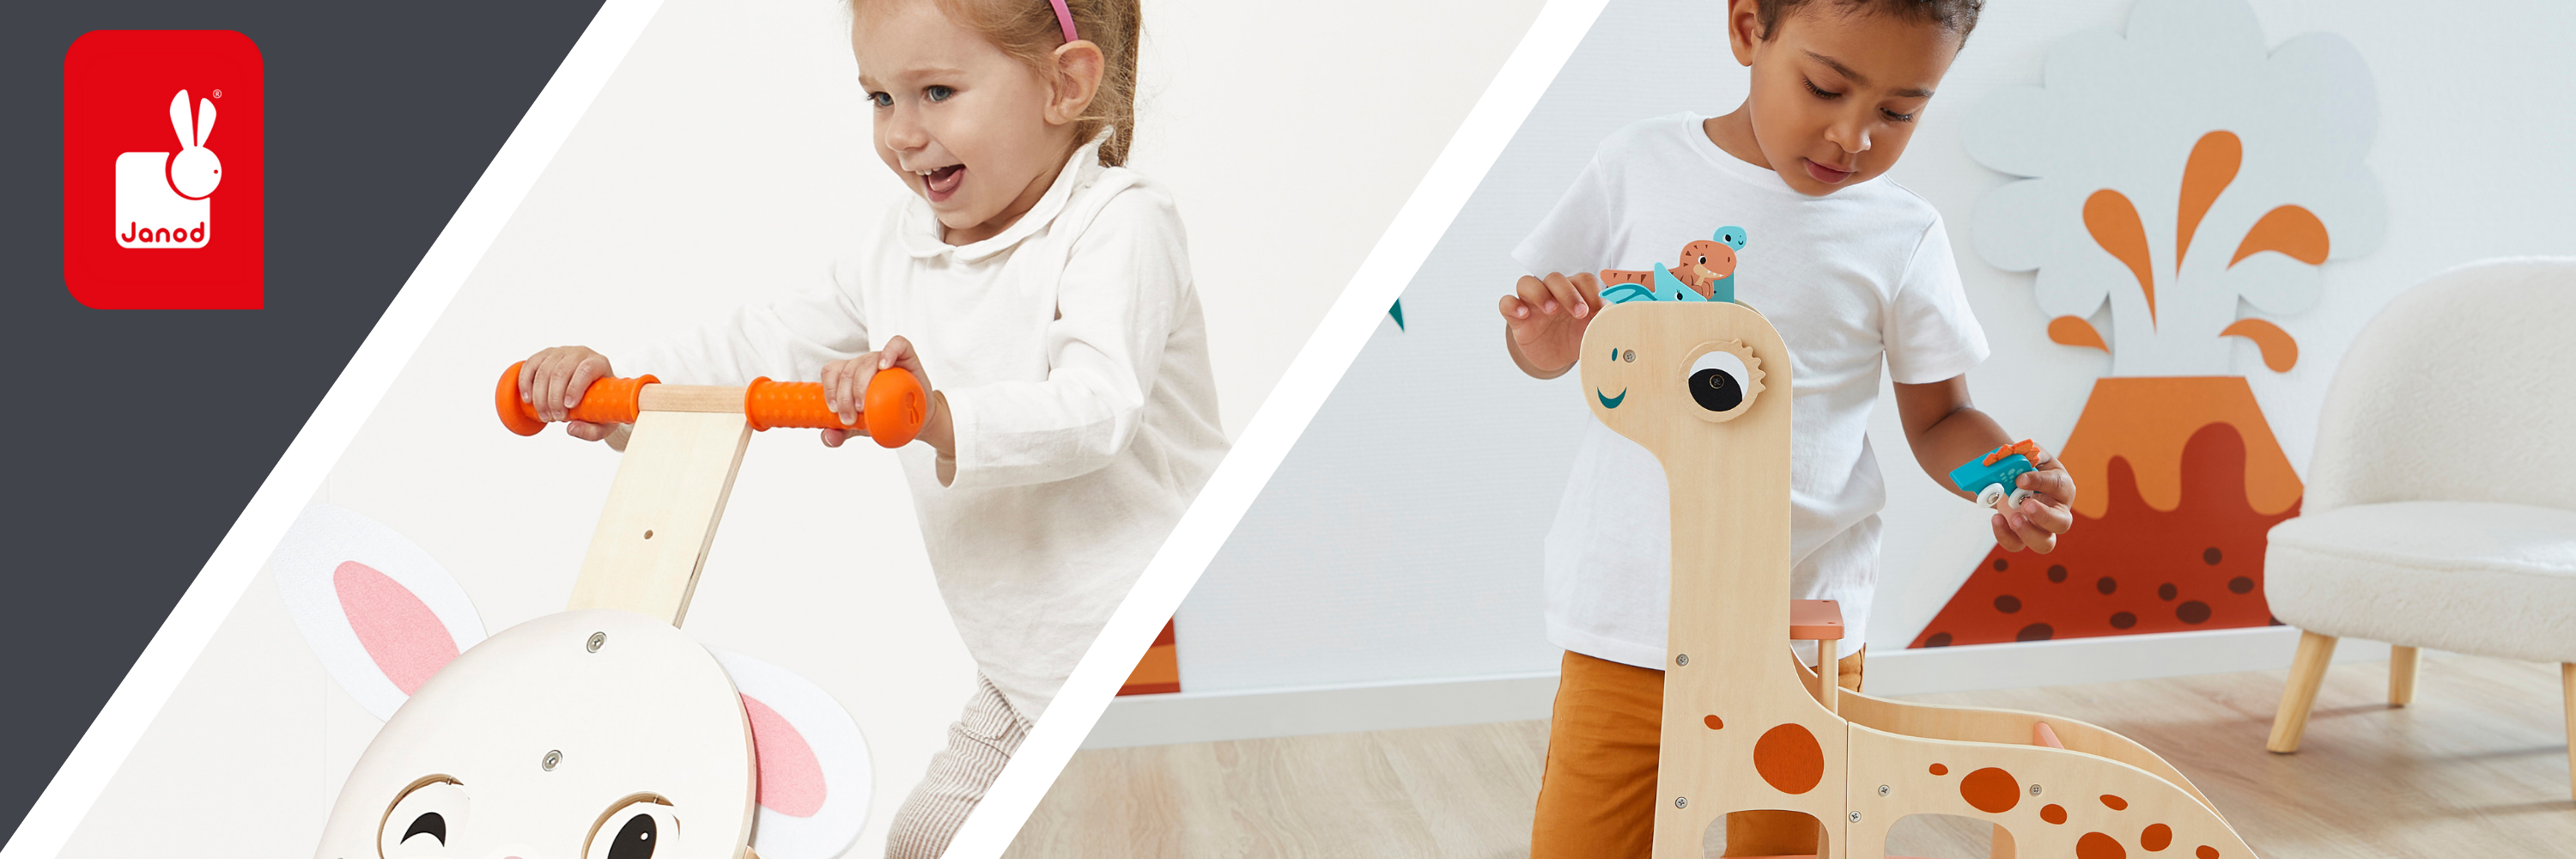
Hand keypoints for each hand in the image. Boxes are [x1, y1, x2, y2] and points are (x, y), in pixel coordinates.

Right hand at [518, 345, 621, 441]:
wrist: (593, 390)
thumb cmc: (600, 404)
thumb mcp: (603, 422)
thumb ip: (591, 430)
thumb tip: (571, 429)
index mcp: (599, 364)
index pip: (586, 369)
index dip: (575, 387)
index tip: (569, 406)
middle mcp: (580, 354)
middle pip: (561, 372)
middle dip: (554, 398)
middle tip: (555, 418)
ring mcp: (561, 352)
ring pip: (544, 370)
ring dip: (540, 396)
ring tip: (544, 415)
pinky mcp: (545, 355)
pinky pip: (530, 365)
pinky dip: (525, 383)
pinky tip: (528, 399)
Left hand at [819, 335, 933, 447]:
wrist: (917, 420)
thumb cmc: (887, 417)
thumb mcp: (861, 428)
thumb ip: (842, 432)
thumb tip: (829, 438)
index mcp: (849, 375)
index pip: (832, 371)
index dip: (830, 389)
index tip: (834, 410)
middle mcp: (864, 364)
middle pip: (848, 370)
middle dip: (844, 396)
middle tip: (851, 417)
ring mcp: (884, 358)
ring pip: (867, 361)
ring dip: (861, 384)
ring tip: (864, 405)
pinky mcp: (905, 356)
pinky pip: (896, 344)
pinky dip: (889, 352)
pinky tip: (884, 366)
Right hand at [1499, 272, 1601, 376]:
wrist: (1555, 358)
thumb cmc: (1576, 338)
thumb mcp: (1593, 333)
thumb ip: (1605, 324)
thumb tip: (1622, 321)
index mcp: (1574, 292)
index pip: (1582, 279)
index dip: (1591, 290)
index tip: (1600, 310)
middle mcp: (1552, 293)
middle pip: (1554, 278)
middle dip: (1568, 292)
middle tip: (1580, 312)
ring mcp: (1531, 304)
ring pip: (1527, 283)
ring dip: (1540, 294)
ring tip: (1551, 310)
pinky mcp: (1516, 319)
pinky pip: (1506, 303)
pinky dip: (1512, 305)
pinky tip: (1523, 315)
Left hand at [1992, 443, 2077, 552]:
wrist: (2012, 479)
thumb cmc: (2026, 467)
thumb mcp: (2029, 455)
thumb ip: (2027, 454)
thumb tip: (2019, 458)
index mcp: (2062, 487)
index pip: (2059, 486)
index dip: (2040, 482)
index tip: (2019, 478)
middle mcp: (2057, 511)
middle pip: (2062, 523)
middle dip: (2044, 516)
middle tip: (2025, 505)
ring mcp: (2040, 528)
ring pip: (2045, 544)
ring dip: (2028, 533)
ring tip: (2013, 517)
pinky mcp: (2021, 536)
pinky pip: (2016, 545)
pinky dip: (2004, 535)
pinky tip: (1996, 519)